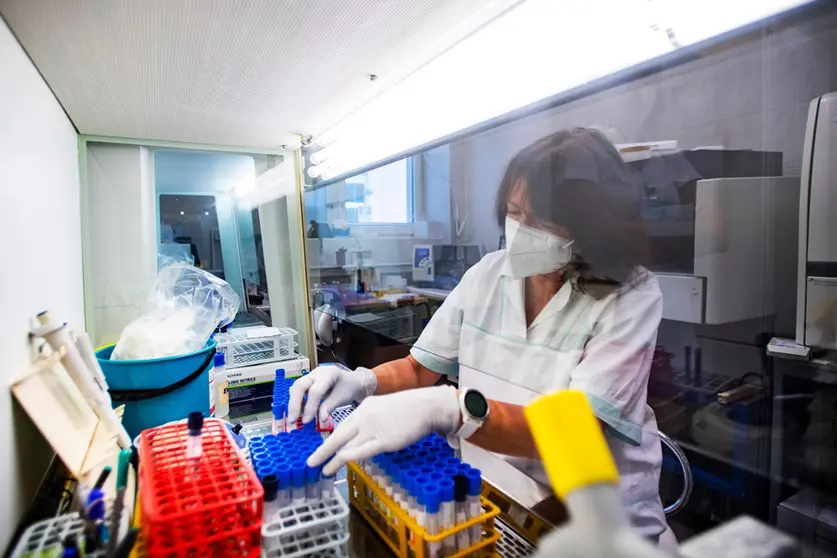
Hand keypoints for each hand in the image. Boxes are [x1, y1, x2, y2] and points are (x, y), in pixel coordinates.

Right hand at [287, 364, 376, 424]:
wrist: (351, 381)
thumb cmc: (348, 388)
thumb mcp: (342, 398)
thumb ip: (330, 407)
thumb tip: (320, 420)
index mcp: (328, 374)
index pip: (315, 391)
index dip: (310, 407)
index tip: (306, 421)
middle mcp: (317, 373)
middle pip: (300, 386)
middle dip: (294, 404)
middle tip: (292, 420)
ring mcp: (310, 376)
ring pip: (296, 387)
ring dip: (293, 403)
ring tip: (294, 418)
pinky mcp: (307, 382)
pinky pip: (297, 390)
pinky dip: (296, 402)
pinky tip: (299, 412)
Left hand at [307, 385, 459, 475]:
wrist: (426, 406)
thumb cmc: (410, 408)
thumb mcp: (384, 407)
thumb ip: (372, 419)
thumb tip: (365, 434)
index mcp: (363, 408)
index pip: (342, 426)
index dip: (331, 439)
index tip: (323, 449)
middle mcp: (364, 418)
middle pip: (337, 436)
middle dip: (322, 451)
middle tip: (310, 462)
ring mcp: (372, 429)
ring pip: (346, 446)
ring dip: (332, 460)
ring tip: (322, 470)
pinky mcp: (383, 441)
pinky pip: (362, 451)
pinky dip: (348, 458)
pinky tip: (338, 464)